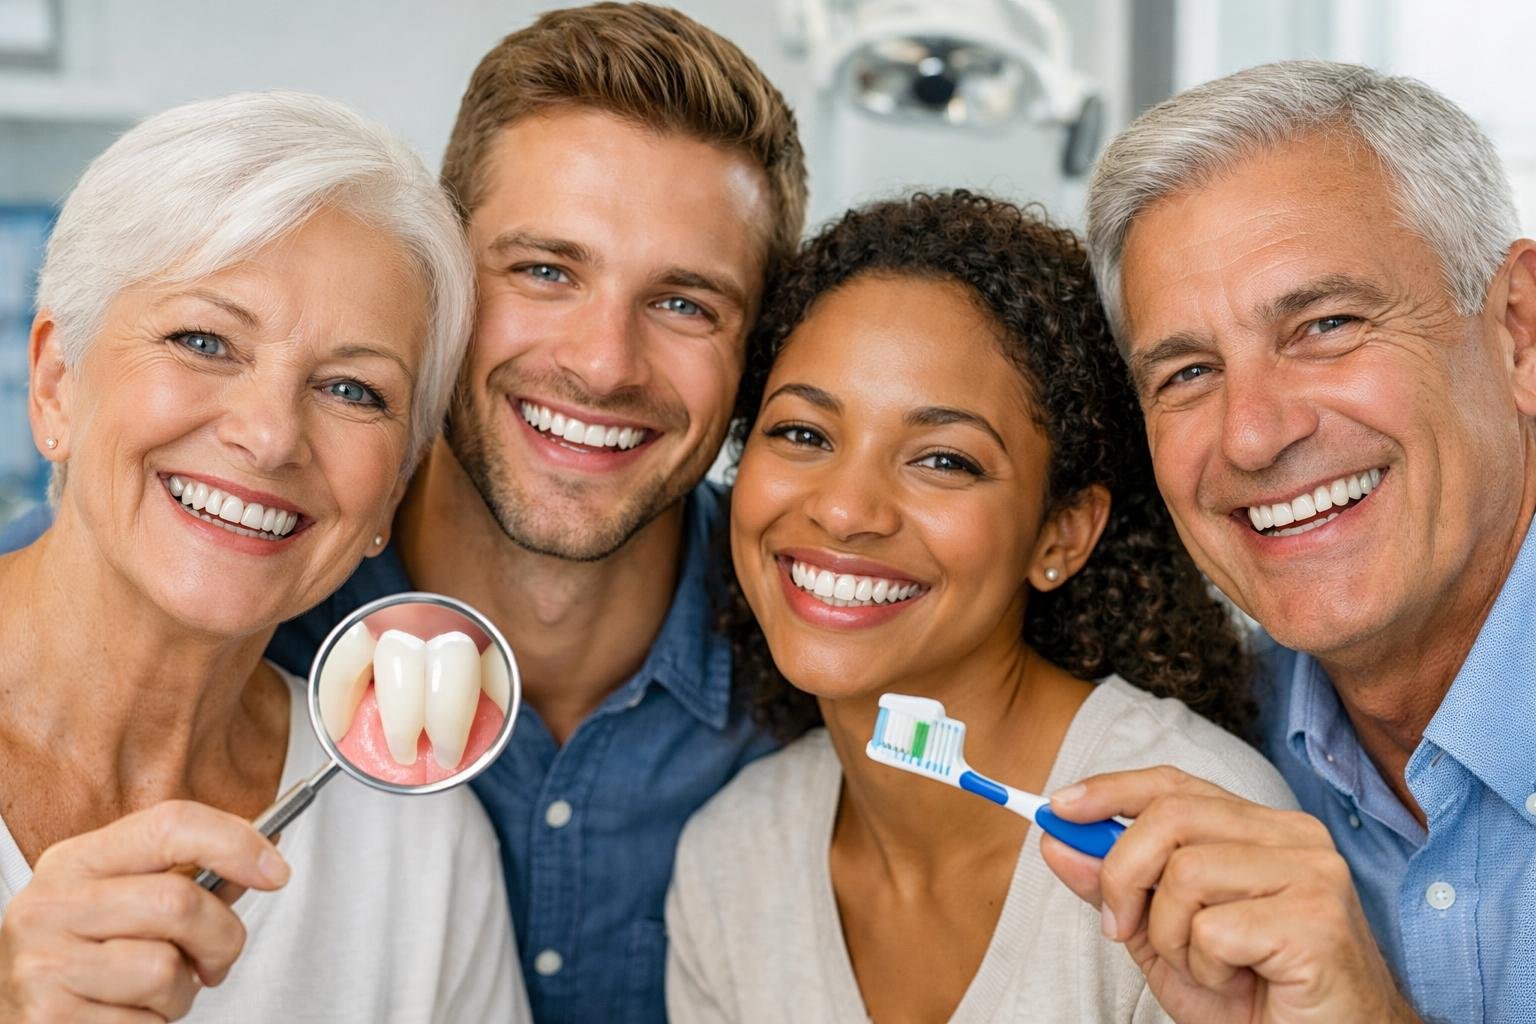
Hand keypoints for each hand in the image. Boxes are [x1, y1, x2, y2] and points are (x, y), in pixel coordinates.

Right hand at [0, 800, 289, 1021]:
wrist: (19, 1016)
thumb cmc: (88, 956)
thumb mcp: (128, 900)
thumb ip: (191, 877)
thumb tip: (266, 855)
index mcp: (76, 861)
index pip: (171, 824)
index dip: (236, 842)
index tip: (277, 871)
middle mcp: (50, 905)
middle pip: (178, 901)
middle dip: (221, 938)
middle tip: (215, 961)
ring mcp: (42, 963)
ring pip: (164, 969)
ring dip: (182, 992)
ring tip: (157, 993)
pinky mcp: (46, 1019)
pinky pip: (143, 1023)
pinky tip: (127, 1016)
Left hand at [1039, 767, 1417, 1023]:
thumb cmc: (1253, 997)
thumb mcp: (1165, 938)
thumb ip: (1115, 886)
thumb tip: (1057, 839)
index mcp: (1261, 829)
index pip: (1176, 783)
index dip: (1111, 790)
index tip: (1058, 809)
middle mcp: (1293, 837)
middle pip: (1170, 815)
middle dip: (1122, 873)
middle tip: (1120, 926)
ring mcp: (1312, 874)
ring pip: (1186, 873)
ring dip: (1170, 935)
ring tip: (1205, 967)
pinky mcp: (1317, 921)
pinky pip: (1215, 929)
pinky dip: (1206, 967)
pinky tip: (1240, 983)